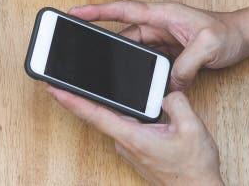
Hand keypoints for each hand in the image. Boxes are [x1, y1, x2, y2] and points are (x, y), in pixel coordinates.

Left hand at [49, 88, 222, 185]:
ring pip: (113, 121)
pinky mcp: (136, 151)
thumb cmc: (194, 168)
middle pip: (98, 116)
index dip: (71, 101)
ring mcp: (129, 149)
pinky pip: (124, 128)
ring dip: (105, 105)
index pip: (94, 115)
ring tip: (94, 84)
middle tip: (63, 79)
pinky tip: (125, 104)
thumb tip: (164, 92)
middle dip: (80, 97)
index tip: (54, 89)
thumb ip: (175, 102)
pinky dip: (121, 115)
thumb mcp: (192, 127)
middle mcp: (125, 144)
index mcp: (132, 137)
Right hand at [70, 1, 248, 90]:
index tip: (75, 12)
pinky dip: (139, 69)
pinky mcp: (167, 51)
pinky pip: (146, 60)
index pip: (123, 9)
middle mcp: (158, 24)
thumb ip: (187, 64)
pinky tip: (135, 82)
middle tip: (82, 52)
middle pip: (123, 33)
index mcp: (162, 14)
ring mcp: (162, 38)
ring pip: (134, 49)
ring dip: (123, 60)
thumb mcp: (209, 47)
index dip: (97, 11)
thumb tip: (169, 83)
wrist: (245, 37)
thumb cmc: (229, 33)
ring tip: (107, 72)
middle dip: (103, 42)